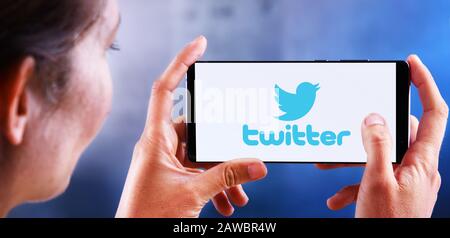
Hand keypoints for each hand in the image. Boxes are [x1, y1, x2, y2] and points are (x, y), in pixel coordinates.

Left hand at [116, 36, 266, 217]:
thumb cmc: (149, 217)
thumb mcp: (193, 193)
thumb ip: (227, 176)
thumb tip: (257, 164)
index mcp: (155, 141)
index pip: (165, 90)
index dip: (180, 63)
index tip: (199, 45)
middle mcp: (159, 147)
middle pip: (197, 130)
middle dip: (222, 147)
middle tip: (244, 152)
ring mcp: (165, 163)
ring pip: (200, 156)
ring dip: (222, 173)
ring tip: (239, 195)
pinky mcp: (171, 178)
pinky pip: (197, 172)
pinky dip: (215, 185)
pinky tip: (227, 204)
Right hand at [316, 55, 447, 216]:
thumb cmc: (386, 223)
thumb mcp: (376, 181)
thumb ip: (376, 144)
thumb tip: (373, 116)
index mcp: (421, 161)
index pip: (434, 113)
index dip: (424, 85)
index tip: (411, 64)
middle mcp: (417, 168)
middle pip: (397, 133)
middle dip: (365, 132)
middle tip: (344, 129)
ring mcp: (406, 181)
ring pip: (379, 157)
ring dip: (351, 161)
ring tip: (326, 168)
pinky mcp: (394, 193)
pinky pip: (373, 179)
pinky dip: (353, 184)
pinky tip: (336, 198)